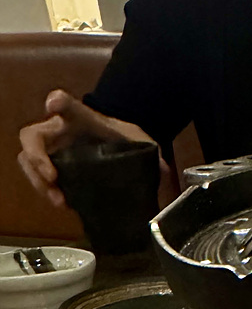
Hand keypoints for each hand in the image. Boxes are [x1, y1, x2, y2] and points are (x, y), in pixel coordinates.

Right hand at [18, 89, 158, 207]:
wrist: (122, 150)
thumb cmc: (125, 141)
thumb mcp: (138, 142)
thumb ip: (148, 151)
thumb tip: (164, 170)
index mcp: (81, 120)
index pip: (68, 105)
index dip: (60, 104)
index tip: (54, 105)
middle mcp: (60, 133)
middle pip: (32, 137)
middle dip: (36, 158)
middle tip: (52, 177)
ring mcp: (54, 152)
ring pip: (28, 161)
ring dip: (38, 182)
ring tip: (59, 199)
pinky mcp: (56, 172)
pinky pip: (41, 181)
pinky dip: (48, 193)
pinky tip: (65, 204)